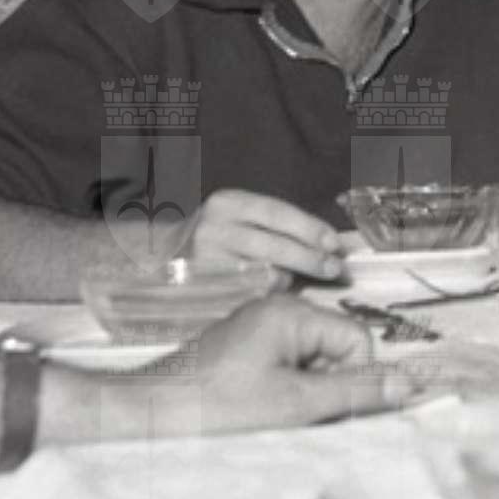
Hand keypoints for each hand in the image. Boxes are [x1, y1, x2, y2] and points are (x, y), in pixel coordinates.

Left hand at [80, 297, 418, 443]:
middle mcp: (277, 309)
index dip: (351, 379)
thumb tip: (409, 384)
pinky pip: (282, 366)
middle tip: (293, 417)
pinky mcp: (239, 348)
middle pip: (333, 348)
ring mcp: (255, 327)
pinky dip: (280, 392)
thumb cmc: (217, 408)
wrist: (144, 417)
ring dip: (302, 394)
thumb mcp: (294, 405)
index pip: (356, 338)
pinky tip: (255, 412)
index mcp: (293, 311)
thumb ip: (354, 392)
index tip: (324, 411)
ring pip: (308, 362)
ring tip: (270, 416)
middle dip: (325, 387)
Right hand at [167, 190, 345, 282]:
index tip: (336, 244)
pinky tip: (274, 294)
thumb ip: (275, 225)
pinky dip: (265, 295)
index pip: (278, 212)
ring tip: (301, 281)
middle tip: (335, 269)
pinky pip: (245, 296)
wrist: (163, 255)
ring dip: (288, 280)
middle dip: (310, 258)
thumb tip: (326, 244)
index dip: (311, 228)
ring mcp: (204, 260)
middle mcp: (214, 227)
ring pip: (260, 274)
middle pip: (273, 244)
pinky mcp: (201, 289)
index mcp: (229, 202)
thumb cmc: (217, 234)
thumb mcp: (240, 216)